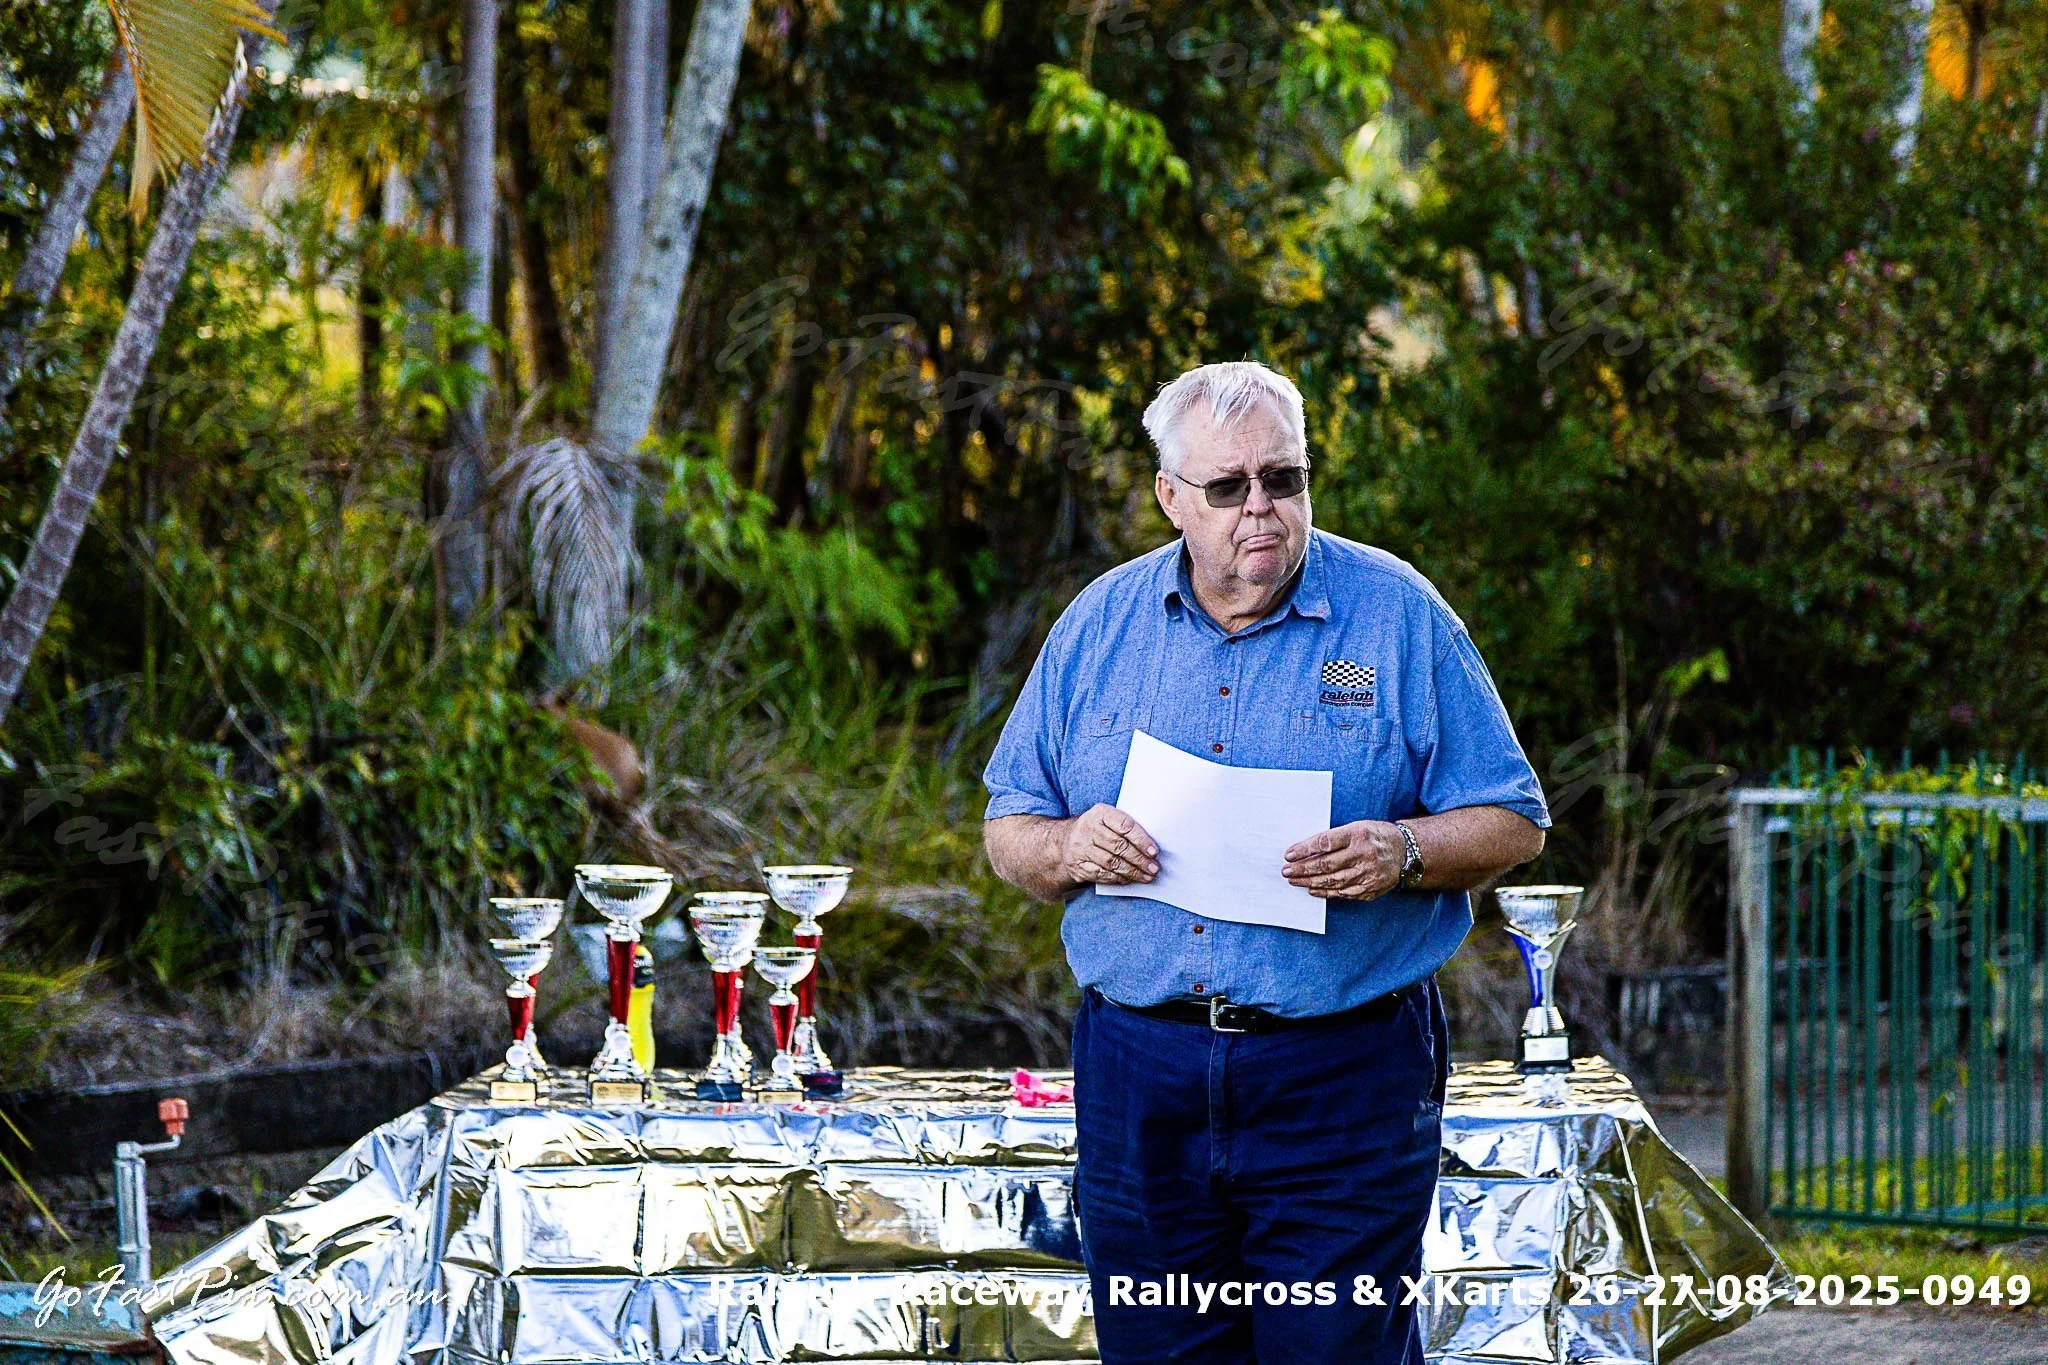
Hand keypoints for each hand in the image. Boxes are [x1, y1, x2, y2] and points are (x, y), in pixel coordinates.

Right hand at [1062, 805, 1159, 886]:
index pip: (1124, 825)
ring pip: (1111, 863)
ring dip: (1131, 872)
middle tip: (1154, 868)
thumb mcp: (1108, 819)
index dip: (1141, 839)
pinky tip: (1128, 880)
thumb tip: (1152, 847)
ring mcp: (1080, 847)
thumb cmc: (1098, 829)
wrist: (1067, 839)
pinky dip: (1117, 878)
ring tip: (1146, 876)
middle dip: (1139, 860)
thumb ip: (1127, 827)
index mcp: (1100, 813)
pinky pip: (1100, 874)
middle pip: (1118, 846)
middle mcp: (1087, 828)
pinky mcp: (1076, 865)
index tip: (1154, 852)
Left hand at [1282, 820, 1402, 899]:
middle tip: (1286, 871)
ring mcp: (1368, 874)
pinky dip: (1325, 892)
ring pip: (1332, 881)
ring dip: (1309, 882)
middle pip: (1326, 864)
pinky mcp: (1370, 888)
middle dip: (1302, 869)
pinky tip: (1312, 889)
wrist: (1405, 851)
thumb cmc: (1374, 836)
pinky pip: (1343, 892)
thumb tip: (1305, 850)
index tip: (1288, 854)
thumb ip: (1334, 838)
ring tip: (1294, 880)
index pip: (1325, 842)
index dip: (1304, 849)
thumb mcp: (1357, 827)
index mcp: (1358, 834)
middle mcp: (1364, 854)